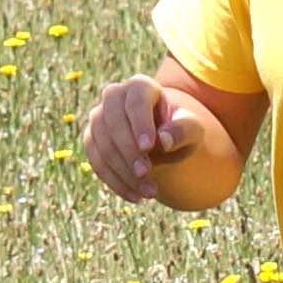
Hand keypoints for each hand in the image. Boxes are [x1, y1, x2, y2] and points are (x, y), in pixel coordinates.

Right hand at [80, 74, 186, 203]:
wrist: (162, 141)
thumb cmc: (178, 129)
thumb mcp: (191, 129)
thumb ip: (182, 131)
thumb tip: (162, 140)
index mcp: (140, 86)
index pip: (136, 101)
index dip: (139, 123)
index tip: (149, 147)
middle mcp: (114, 96)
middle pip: (112, 120)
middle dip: (128, 150)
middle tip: (146, 175)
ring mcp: (98, 117)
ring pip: (101, 143)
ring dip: (122, 171)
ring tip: (148, 193)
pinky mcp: (91, 139)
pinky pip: (96, 160)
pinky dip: (114, 181)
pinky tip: (134, 196)